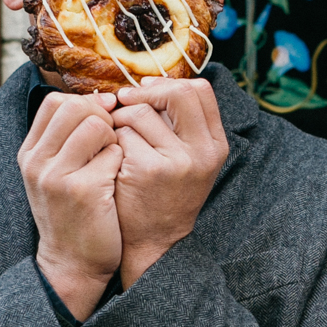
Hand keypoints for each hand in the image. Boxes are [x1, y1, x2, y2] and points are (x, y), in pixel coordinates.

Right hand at [18, 92, 123, 320]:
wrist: (72, 264)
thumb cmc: (73, 215)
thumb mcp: (56, 175)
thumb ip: (67, 140)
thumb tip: (101, 99)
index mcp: (29, 154)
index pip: (55, 102)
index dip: (85, 104)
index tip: (102, 119)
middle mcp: (37, 162)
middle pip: (75, 107)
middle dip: (102, 116)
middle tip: (111, 141)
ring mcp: (57, 176)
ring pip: (96, 125)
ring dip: (114, 138)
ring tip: (114, 161)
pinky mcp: (83, 190)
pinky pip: (114, 154)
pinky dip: (122, 162)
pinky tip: (118, 181)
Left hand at [110, 78, 228, 286]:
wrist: (154, 244)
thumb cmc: (164, 196)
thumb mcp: (188, 161)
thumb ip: (179, 125)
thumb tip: (151, 83)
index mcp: (216, 146)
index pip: (200, 90)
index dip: (167, 84)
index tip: (146, 91)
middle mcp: (203, 152)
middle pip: (177, 92)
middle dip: (145, 93)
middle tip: (124, 102)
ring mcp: (177, 161)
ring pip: (140, 111)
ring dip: (120, 120)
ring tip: (117, 141)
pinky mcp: (148, 170)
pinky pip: (121, 134)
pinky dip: (111, 142)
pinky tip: (112, 160)